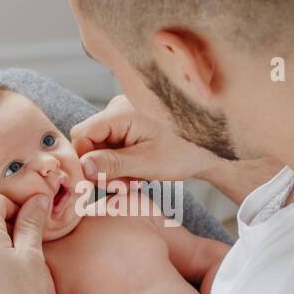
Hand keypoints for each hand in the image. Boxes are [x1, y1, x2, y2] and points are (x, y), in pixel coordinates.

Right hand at [71, 94, 219, 184]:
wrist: (212, 148)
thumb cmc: (186, 152)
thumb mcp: (147, 163)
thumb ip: (113, 164)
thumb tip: (83, 167)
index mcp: (121, 112)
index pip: (81, 134)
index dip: (84, 161)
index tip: (99, 181)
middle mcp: (118, 106)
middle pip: (90, 141)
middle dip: (101, 167)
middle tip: (122, 186)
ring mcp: (124, 113)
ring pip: (100, 145)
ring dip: (113, 168)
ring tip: (135, 180)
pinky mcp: (130, 122)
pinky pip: (112, 143)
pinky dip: (121, 161)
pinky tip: (137, 171)